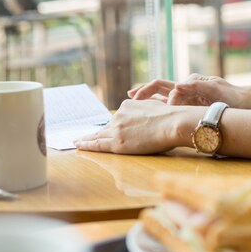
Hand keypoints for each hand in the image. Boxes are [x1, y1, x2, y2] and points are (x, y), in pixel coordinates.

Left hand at [74, 99, 202, 153]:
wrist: (173, 123)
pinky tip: (78, 145)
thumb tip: (150, 118)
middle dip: (94, 132)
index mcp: (128, 106)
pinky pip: (97, 145)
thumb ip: (148, 111)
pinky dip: (86, 144)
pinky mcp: (117, 143)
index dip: (110, 126)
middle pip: (105, 127)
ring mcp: (117, 129)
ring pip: (97, 135)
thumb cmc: (172, 118)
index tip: (103, 127)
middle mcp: (119, 116)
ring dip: (85, 138)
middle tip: (80, 136)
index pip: (117, 119)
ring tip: (76, 141)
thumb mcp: (156, 107)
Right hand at [128, 74, 246, 107]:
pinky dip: (154, 109)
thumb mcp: (215, 90)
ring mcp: (184, 99)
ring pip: (159, 97)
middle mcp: (184, 89)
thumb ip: (196, 86)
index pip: (168, 88)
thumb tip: (178, 85)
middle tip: (130, 96)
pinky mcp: (185, 108)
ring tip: (132, 103)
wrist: (241, 104)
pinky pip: (166, 107)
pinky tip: (145, 117)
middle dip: (144, 91)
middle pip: (158, 87)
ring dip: (146, 99)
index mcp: (189, 83)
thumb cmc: (229, 96)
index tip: (158, 107)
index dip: (160, 97)